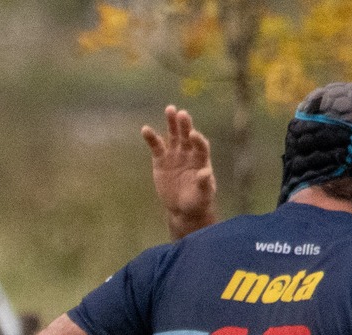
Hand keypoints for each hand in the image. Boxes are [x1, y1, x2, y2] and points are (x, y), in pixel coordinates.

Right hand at [143, 105, 217, 239]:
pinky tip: (145, 129)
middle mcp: (189, 153)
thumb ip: (204, 184)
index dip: (198, 140)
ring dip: (171, 123)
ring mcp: (174, 154)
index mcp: (201, 159)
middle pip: (187, 135)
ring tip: (170, 109)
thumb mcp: (203, 195)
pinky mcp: (160, 159)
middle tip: (182, 114)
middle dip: (185, 125)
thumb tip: (205, 173)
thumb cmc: (197, 201)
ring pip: (173, 135)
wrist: (182, 208)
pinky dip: (151, 138)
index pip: (200, 146)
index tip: (193, 135)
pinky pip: (156, 146)